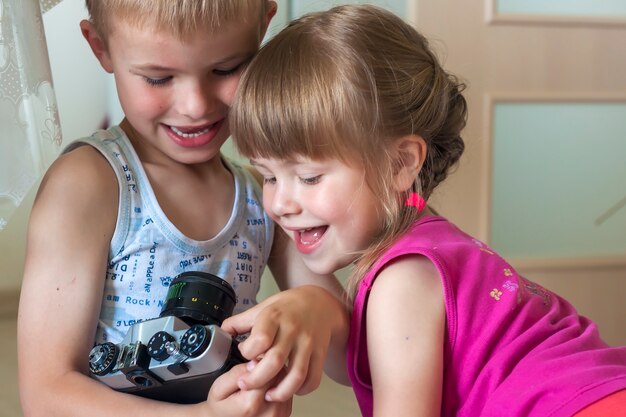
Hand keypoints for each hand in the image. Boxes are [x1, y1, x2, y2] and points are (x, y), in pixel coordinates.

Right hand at [203, 363, 291, 416]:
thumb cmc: (223, 407)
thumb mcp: (220, 387)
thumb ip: (237, 373)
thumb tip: (256, 363)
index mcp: (251, 404)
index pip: (269, 370)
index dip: (261, 362)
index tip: (252, 365)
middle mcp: (269, 412)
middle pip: (280, 376)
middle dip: (269, 369)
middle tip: (255, 372)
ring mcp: (279, 415)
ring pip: (286, 382)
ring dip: (275, 378)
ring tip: (260, 382)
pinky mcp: (285, 414)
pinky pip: (288, 391)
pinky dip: (278, 387)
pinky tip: (266, 389)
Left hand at [221, 286, 347, 401]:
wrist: (319, 303)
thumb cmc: (287, 307)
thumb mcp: (262, 307)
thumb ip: (240, 321)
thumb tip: (221, 332)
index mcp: (274, 317)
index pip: (260, 339)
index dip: (248, 352)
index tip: (245, 355)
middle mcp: (292, 330)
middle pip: (275, 361)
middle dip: (257, 379)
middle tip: (245, 384)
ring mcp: (308, 343)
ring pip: (296, 374)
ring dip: (281, 391)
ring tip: (268, 395)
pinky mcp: (320, 354)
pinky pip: (313, 378)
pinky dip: (302, 390)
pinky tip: (291, 390)